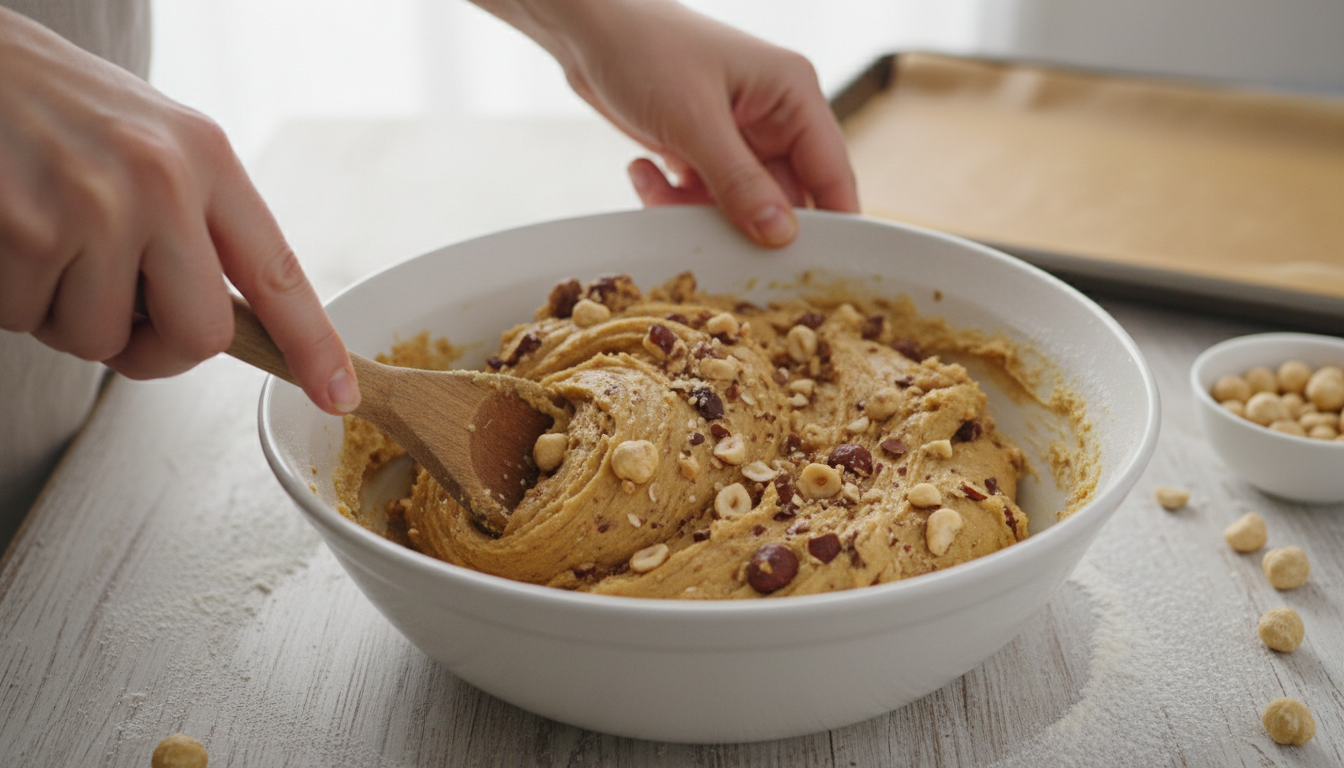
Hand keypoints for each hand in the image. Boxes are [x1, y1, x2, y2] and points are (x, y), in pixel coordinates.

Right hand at [0, 8, 358, 413]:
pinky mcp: (26, 232)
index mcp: (205, 157)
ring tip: (41, 240)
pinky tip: (6, 235)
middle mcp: (163, 181)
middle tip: (117, 318)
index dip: (312, 343)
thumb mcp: (149, 139)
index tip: (337, 392)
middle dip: (155, 350)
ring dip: (63, 314)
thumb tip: (214, 317)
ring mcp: (93, 207)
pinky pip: (27, 319)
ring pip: (99, 338)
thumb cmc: (48, 102)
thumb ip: (193, 218)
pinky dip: (11, 297)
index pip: (277, 271)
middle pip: (200, 336)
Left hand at [475, 0, 858, 246]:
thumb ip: (740, 183)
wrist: (583, 28)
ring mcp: (737, 136)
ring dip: (696, 211)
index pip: (832, 174)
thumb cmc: (644, 49)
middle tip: (710, 240)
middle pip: (784, 200)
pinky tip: (643, 170)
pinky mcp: (702, 149)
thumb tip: (782, 236)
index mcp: (794, 95)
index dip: (829, 226)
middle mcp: (774, 117)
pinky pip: (703, 198)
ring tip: (657, 188)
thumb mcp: (695, 121)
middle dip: (744, 224)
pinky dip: (673, 199)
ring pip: (739, 205)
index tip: (812, 272)